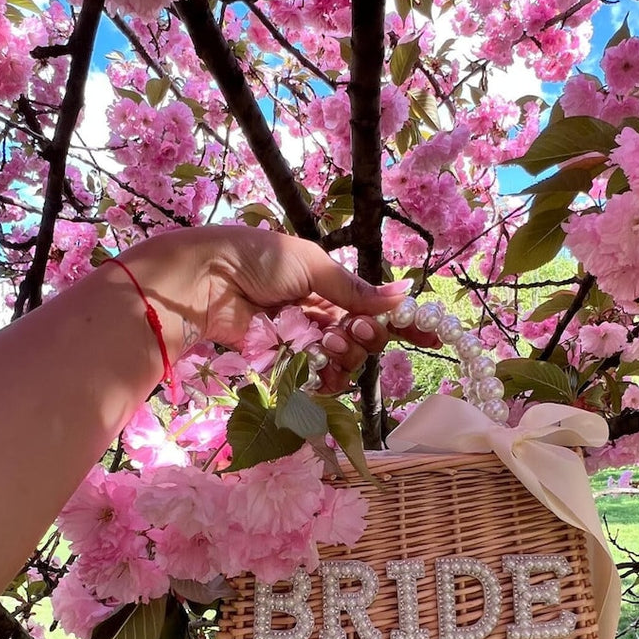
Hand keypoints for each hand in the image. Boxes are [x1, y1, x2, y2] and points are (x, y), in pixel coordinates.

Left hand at [119, 226, 439, 390]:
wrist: (206, 281)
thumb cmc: (256, 259)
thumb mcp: (312, 264)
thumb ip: (356, 288)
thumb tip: (404, 293)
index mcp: (327, 284)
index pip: (374, 306)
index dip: (402, 321)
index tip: (432, 333)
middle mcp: (319, 315)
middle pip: (365, 339)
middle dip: (369, 337)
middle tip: (356, 329)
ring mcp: (303, 342)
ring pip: (346, 361)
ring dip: (349, 355)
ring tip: (333, 343)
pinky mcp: (284, 364)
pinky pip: (319, 379)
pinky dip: (329, 378)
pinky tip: (326, 368)